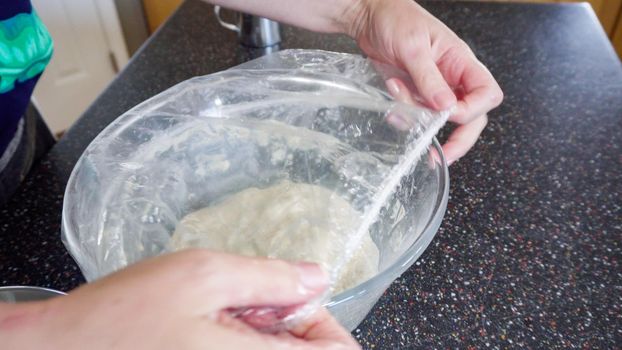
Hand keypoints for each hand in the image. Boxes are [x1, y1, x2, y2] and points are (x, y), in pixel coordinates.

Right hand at [1, 250, 358, 348]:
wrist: (63, 349)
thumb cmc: (124, 316)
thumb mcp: (204, 275)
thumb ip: (270, 276)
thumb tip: (316, 276)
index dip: (326, 324)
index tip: (293, 299)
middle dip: (289, 326)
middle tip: (247, 302)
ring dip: (262, 334)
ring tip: (219, 313)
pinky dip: (239, 342)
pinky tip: (208, 328)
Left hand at [349, 0, 502, 163]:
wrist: (368, 17)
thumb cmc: (396, 19)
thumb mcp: (413, 47)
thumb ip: (430, 79)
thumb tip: (447, 108)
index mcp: (462, 62)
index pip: (486, 95)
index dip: (471, 111)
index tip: (446, 114)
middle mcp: (453, 78)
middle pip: (471, 117)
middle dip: (459, 140)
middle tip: (441, 157)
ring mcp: (434, 89)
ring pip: (442, 121)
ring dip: (420, 121)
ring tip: (397, 95)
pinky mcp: (416, 95)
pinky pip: (418, 117)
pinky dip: (405, 116)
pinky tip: (392, 101)